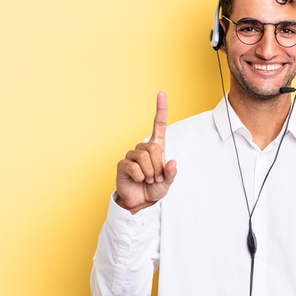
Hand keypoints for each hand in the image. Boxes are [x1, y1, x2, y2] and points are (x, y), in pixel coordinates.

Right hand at [116, 91, 177, 213]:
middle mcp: (144, 148)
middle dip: (158, 166)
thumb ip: (171, 173)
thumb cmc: (154, 188)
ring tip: (147, 179)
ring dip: (150, 173)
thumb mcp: (168, 182)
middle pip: (154, 148)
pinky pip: (134, 166)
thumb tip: (172, 162)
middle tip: (155, 177)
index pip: (159, 125)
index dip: (161, 109)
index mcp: (157, 147)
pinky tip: (138, 180)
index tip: (161, 93)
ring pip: (145, 157)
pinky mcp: (123, 164)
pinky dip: (140, 176)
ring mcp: (132, 155)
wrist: (141, 202)